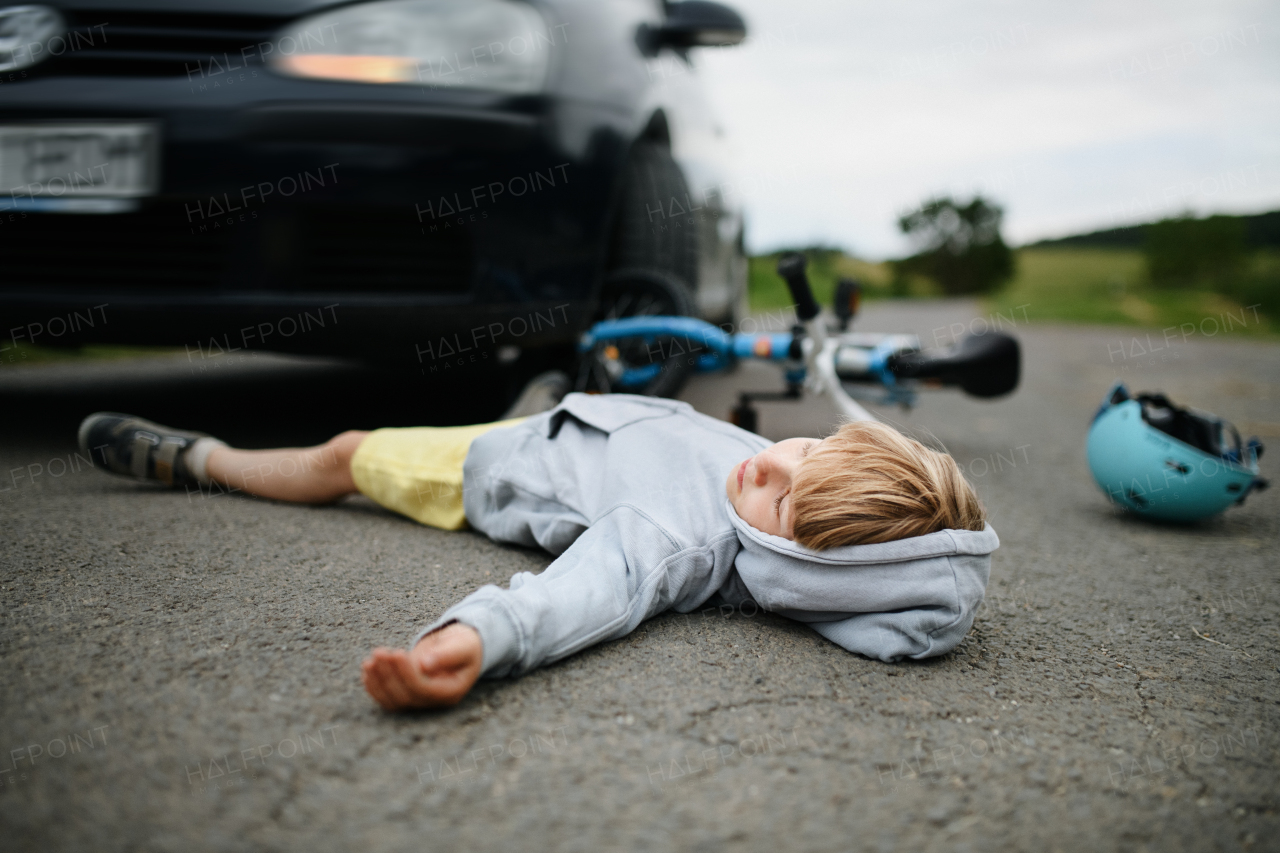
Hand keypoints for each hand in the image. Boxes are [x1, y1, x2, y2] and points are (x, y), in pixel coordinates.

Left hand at [360, 623, 482, 710]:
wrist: (460, 647)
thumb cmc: (464, 645)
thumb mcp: (462, 646)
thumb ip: (448, 655)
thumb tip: (425, 665)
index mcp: (451, 692)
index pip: (423, 689)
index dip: (407, 674)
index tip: (397, 653)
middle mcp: (434, 701)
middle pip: (406, 696)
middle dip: (389, 675)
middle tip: (379, 652)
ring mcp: (419, 700)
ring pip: (393, 700)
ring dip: (378, 681)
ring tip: (370, 660)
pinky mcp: (407, 694)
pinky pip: (387, 698)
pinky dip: (374, 686)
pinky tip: (367, 670)